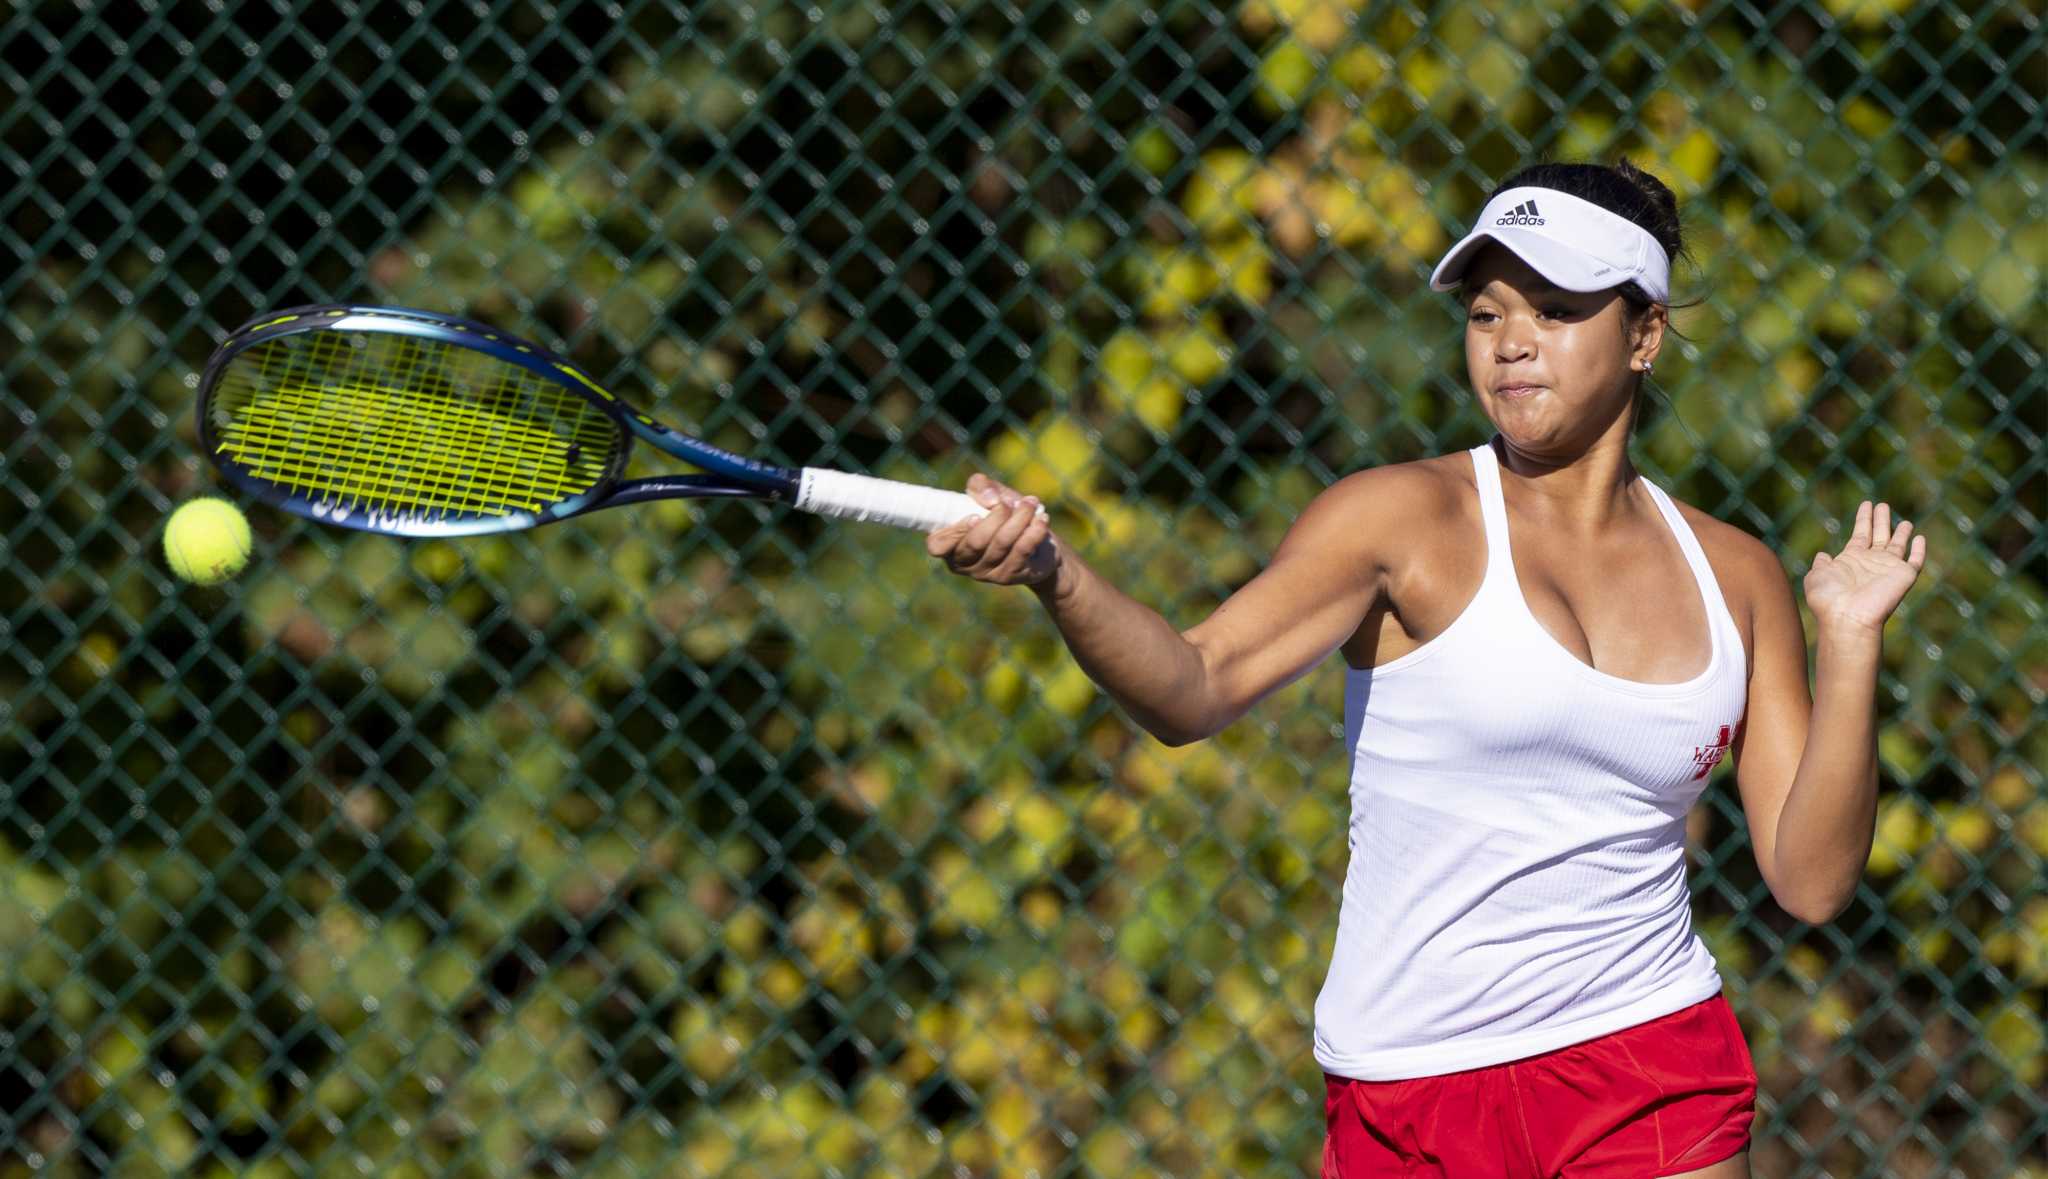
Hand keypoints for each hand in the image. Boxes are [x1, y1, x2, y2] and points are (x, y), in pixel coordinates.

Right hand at [926, 473, 1057, 586]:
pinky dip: (1033, 530)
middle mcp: (964, 563)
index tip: (975, 515)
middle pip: (976, 542)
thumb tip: (989, 499)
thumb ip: (981, 487)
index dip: (954, 531)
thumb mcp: (992, 495)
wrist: (1039, 544)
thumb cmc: (1006, 517)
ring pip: (1001, 543)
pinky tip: (1041, 519)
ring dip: (1020, 518)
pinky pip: (1021, 551)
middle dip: (998, 515)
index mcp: (950, 544)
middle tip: (1012, 502)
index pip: (937, 545)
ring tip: (1031, 504)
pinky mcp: (1010, 576)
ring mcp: (987, 573)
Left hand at [1804, 501, 1926, 634]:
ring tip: (1904, 521)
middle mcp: (1871, 562)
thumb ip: (1821, 564)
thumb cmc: (1828, 598)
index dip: (1863, 519)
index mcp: (1851, 560)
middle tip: (1882, 505)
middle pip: (1879, 535)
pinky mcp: (1904, 576)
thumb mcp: (1817, 576)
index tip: (1866, 504)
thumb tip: (1822, 555)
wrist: (1847, 616)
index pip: (1860, 534)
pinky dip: (1919, 550)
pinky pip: (1915, 561)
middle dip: (1881, 520)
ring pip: (1898, 546)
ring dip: (1901, 533)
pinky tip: (1920, 538)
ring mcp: (1888, 568)